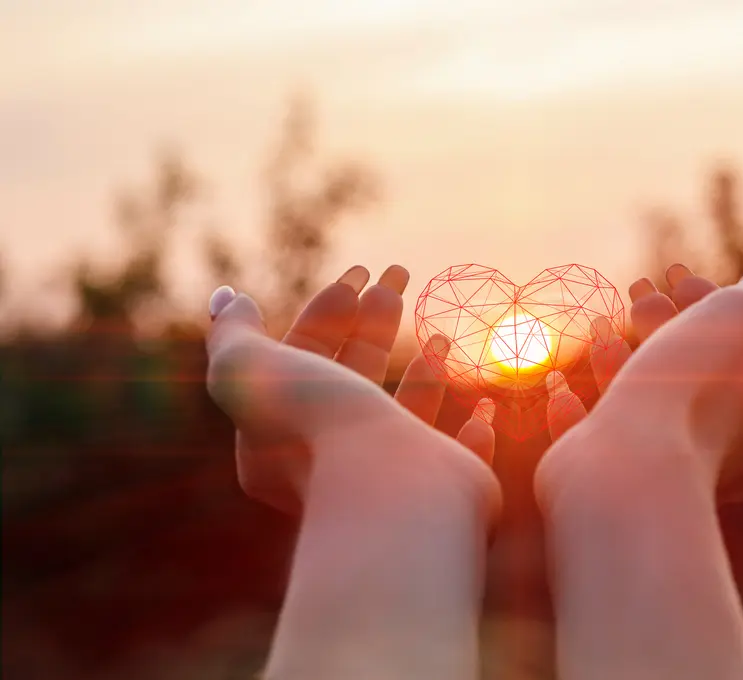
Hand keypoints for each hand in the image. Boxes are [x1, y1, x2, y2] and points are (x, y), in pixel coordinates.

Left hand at [207, 265, 496, 514]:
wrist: (390, 493)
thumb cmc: (322, 430)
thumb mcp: (254, 370)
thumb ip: (234, 333)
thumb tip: (227, 298)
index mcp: (284, 435)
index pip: (304, 358)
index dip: (327, 311)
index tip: (359, 274)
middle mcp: (335, 458)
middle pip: (355, 375)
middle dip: (375, 321)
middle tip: (400, 275)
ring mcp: (391, 475)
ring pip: (407, 415)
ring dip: (424, 372)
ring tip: (441, 334)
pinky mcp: (441, 487)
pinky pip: (460, 455)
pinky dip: (473, 428)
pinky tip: (483, 405)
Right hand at [541, 249, 742, 503]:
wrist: (629, 468)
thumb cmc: (691, 388)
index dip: (711, 302)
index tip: (676, 275)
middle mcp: (728, 450)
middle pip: (695, 371)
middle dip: (662, 325)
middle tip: (636, 291)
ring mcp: (670, 471)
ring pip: (646, 405)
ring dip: (620, 361)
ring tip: (598, 326)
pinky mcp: (618, 487)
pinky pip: (599, 444)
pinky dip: (581, 412)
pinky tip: (561, 389)